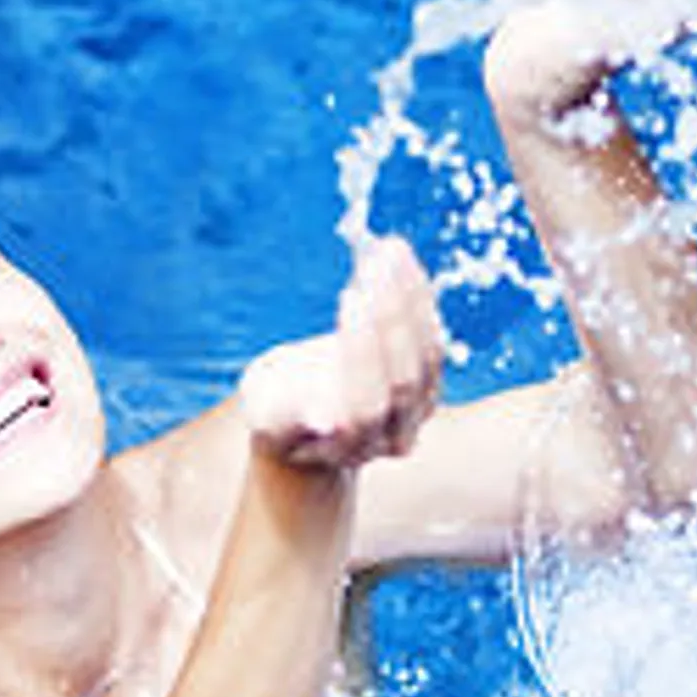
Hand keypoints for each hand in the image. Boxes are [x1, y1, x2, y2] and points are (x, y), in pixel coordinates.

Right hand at [236, 238, 445, 471]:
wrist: (309, 427)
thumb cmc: (278, 415)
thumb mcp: (264, 415)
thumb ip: (283, 416)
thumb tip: (324, 417)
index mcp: (352, 447)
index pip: (367, 405)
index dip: (362, 354)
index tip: (350, 298)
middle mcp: (395, 434)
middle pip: (405, 379)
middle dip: (391, 318)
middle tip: (373, 266)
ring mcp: (420, 407)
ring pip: (428, 353)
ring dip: (410, 297)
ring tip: (386, 250)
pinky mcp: (430, 377)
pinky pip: (433, 332)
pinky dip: (417, 292)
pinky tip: (397, 254)